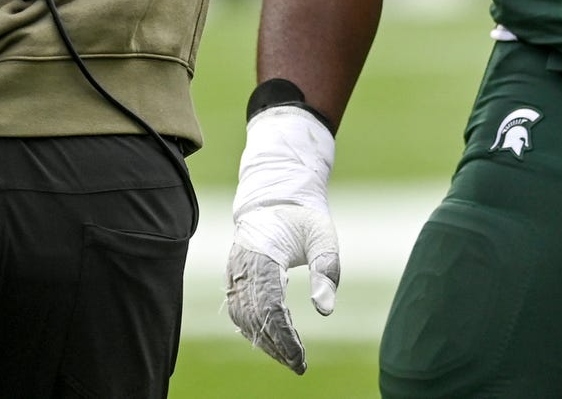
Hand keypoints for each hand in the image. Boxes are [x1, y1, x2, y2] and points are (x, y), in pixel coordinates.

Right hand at [224, 106, 339, 374]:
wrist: (274, 197)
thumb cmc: (303, 217)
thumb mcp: (323, 237)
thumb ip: (327, 270)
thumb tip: (325, 311)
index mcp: (263, 254)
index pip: (270, 307)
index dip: (284, 336)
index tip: (301, 358)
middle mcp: (242, 266)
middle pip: (254, 317)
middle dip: (275, 345)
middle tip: (299, 364)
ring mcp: (234, 271)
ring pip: (242, 317)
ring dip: (263, 340)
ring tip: (289, 356)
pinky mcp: (234, 277)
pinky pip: (238, 310)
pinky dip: (253, 329)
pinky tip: (273, 341)